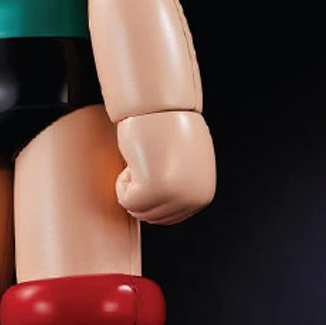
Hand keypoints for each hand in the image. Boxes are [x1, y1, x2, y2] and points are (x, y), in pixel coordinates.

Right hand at [115, 111, 215, 225]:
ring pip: (138, 211)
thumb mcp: (186, 164)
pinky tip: (136, 160)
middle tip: (147, 162)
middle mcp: (194, 200)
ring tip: (143, 159)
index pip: (167, 217)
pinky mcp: (154, 190)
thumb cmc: (166, 128)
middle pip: (152, 217)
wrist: (158, 106)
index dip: (151, 194)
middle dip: (140, 190)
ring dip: (131, 185)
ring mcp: (176, 196)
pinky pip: (125, 201)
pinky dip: (122, 181)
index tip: (155, 166)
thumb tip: (173, 199)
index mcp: (203, 196)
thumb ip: (184, 185)